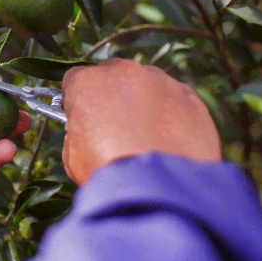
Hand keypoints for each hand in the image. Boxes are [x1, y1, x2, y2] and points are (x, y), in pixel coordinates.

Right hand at [61, 58, 220, 184]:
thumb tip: (87, 130)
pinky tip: (169, 140)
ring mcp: (160, 81)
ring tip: (147, 136)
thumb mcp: (72, 155)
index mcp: (87, 83)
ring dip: (143, 101)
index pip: (75, 80)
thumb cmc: (106, 171)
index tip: (82, 116)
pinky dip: (171, 113)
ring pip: (147, 83)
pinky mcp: (190, 97)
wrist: (157, 188)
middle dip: (112, 94)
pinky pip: (175, 99)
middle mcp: (124, 72)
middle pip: (113, 74)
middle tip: (115, 126)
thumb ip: (78, 131)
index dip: (77, 99)